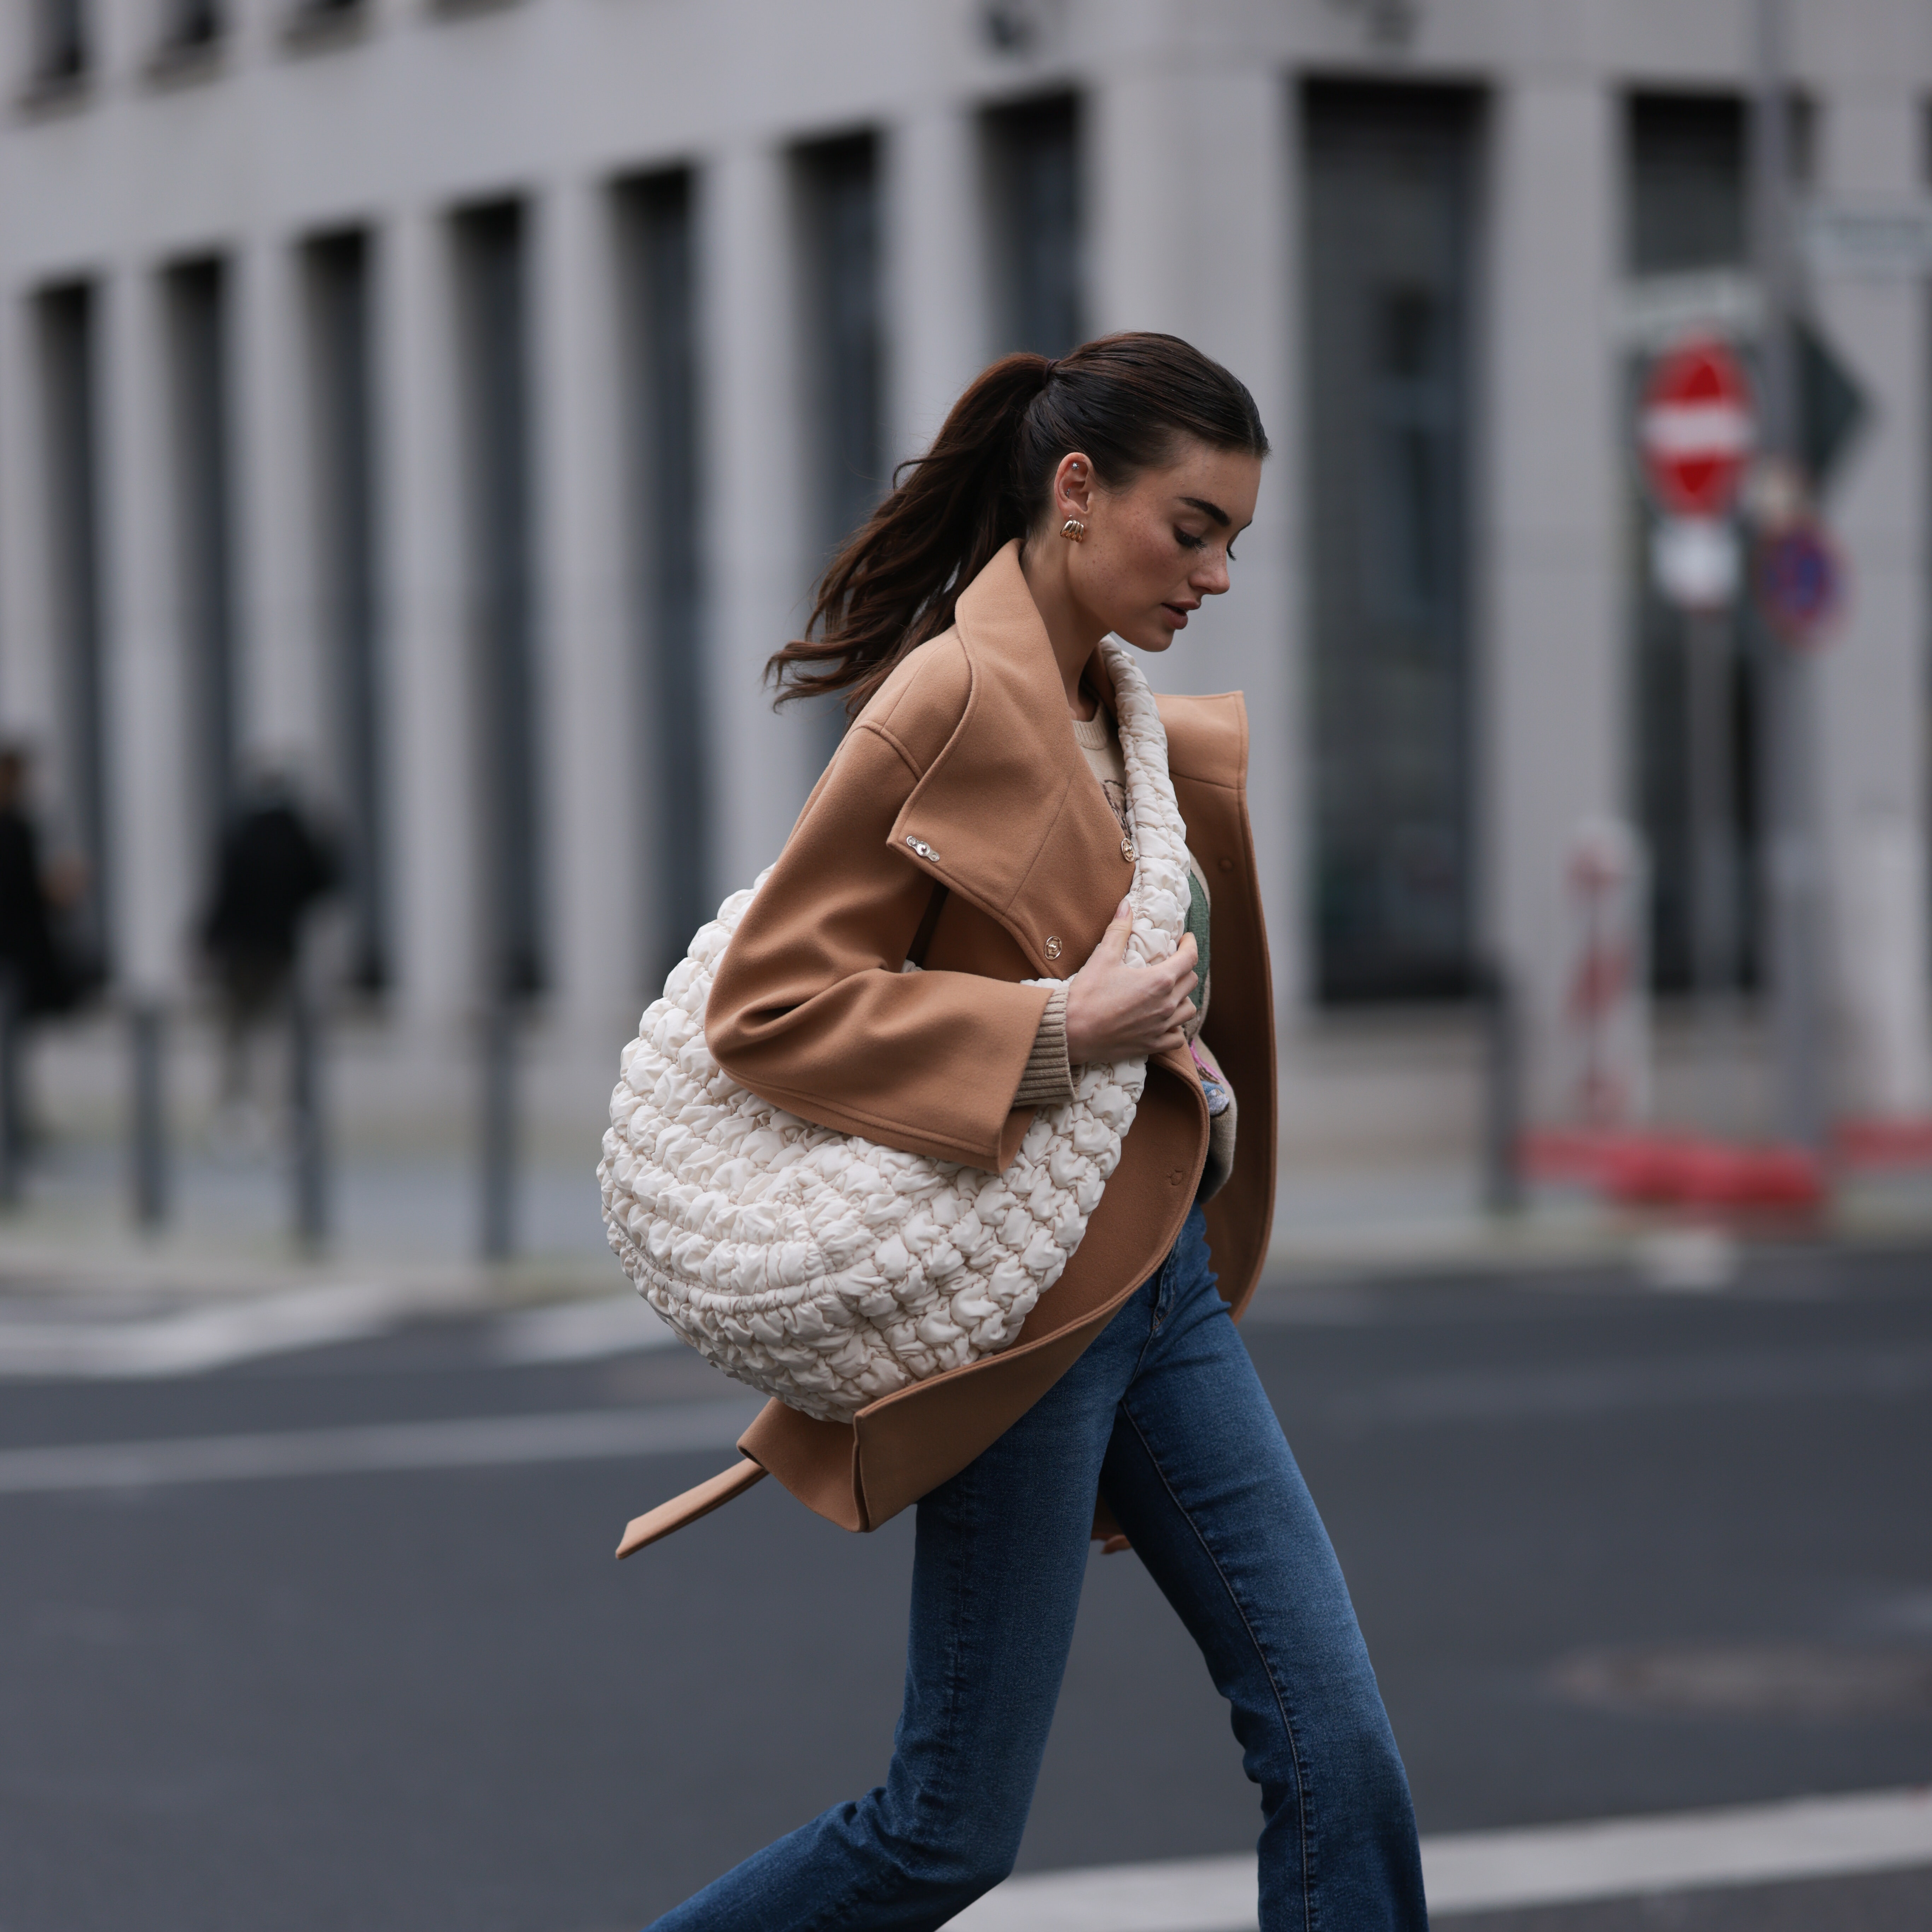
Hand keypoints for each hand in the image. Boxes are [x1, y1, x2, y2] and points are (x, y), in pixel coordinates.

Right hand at [1063, 899, 1196, 1065]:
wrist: (1071, 1032)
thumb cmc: (1087, 994)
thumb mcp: (1103, 958)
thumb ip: (1118, 930)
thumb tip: (1126, 905)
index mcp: (1159, 980)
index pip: (1189, 958)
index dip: (1190, 945)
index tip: (1186, 939)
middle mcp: (1166, 1005)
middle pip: (1190, 982)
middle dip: (1184, 969)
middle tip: (1172, 964)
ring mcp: (1161, 1027)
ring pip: (1188, 1010)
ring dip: (1182, 999)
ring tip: (1170, 994)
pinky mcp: (1152, 1045)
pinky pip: (1177, 1038)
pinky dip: (1176, 1028)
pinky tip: (1165, 1022)